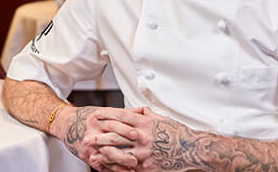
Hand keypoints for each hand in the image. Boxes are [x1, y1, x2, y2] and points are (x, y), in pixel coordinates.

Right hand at [54, 106, 141, 170]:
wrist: (66, 123)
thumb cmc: (87, 117)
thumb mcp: (103, 111)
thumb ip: (122, 113)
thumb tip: (141, 111)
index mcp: (98, 118)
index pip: (113, 122)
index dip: (126, 128)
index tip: (138, 133)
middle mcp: (93, 131)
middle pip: (110, 139)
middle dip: (124, 145)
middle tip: (137, 150)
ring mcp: (89, 145)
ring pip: (106, 154)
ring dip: (121, 161)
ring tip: (133, 164)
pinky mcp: (87, 156)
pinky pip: (101, 165)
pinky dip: (113, 169)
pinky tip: (123, 171)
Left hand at [90, 107, 210, 171]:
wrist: (191, 150)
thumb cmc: (178, 134)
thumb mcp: (162, 119)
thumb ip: (146, 114)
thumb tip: (135, 110)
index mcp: (145, 123)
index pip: (121, 116)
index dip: (106, 115)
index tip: (96, 115)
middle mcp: (142, 137)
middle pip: (115, 135)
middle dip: (99, 136)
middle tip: (87, 137)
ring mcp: (143, 153)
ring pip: (118, 152)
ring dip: (104, 152)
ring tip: (92, 153)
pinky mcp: (146, 167)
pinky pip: (127, 166)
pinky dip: (116, 166)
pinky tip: (107, 166)